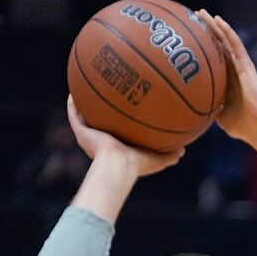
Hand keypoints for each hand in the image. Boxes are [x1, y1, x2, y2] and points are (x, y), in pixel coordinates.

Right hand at [65, 96, 183, 176]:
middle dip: (102, 112)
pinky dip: (73, 105)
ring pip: (84, 118)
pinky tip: (74, 92)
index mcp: (118, 148)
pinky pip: (74, 115)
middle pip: (100, 124)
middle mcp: (102, 142)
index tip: (125, 111)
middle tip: (106, 96)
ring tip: (85, 89)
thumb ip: (170, 154)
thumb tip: (183, 150)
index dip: (120, 123)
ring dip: (84, 105)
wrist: (119, 166)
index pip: (118, 133)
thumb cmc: (139, 165)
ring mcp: (90, 137)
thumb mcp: (158, 159)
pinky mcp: (81, 133)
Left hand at [199, 11, 256, 144]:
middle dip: (206, 32)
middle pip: (218, 47)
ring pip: (226, 42)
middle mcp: (234, 71)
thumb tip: (191, 111)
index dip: (202, 48)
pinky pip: (236, 46)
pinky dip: (228, 32)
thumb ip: (208, 109)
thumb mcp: (219, 116)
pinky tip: (219, 21)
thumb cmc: (242, 127)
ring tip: (203, 13)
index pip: (213, 60)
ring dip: (215, 27)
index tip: (188, 39)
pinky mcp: (247, 67)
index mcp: (228, 81)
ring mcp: (241, 68)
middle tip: (193, 18)